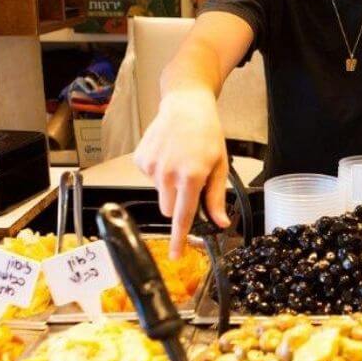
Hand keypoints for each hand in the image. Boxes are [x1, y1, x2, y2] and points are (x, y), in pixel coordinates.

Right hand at [133, 89, 232, 257]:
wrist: (185, 105)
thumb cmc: (206, 133)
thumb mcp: (219, 165)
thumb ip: (216, 197)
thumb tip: (220, 222)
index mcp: (191, 176)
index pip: (183, 217)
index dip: (179, 239)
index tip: (175, 255)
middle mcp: (168, 173)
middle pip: (169, 209)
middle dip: (178, 203)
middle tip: (190, 181)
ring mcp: (152, 166)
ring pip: (160, 195)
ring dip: (169, 187)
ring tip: (180, 162)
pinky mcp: (141, 159)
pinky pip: (150, 178)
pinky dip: (159, 172)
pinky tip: (168, 154)